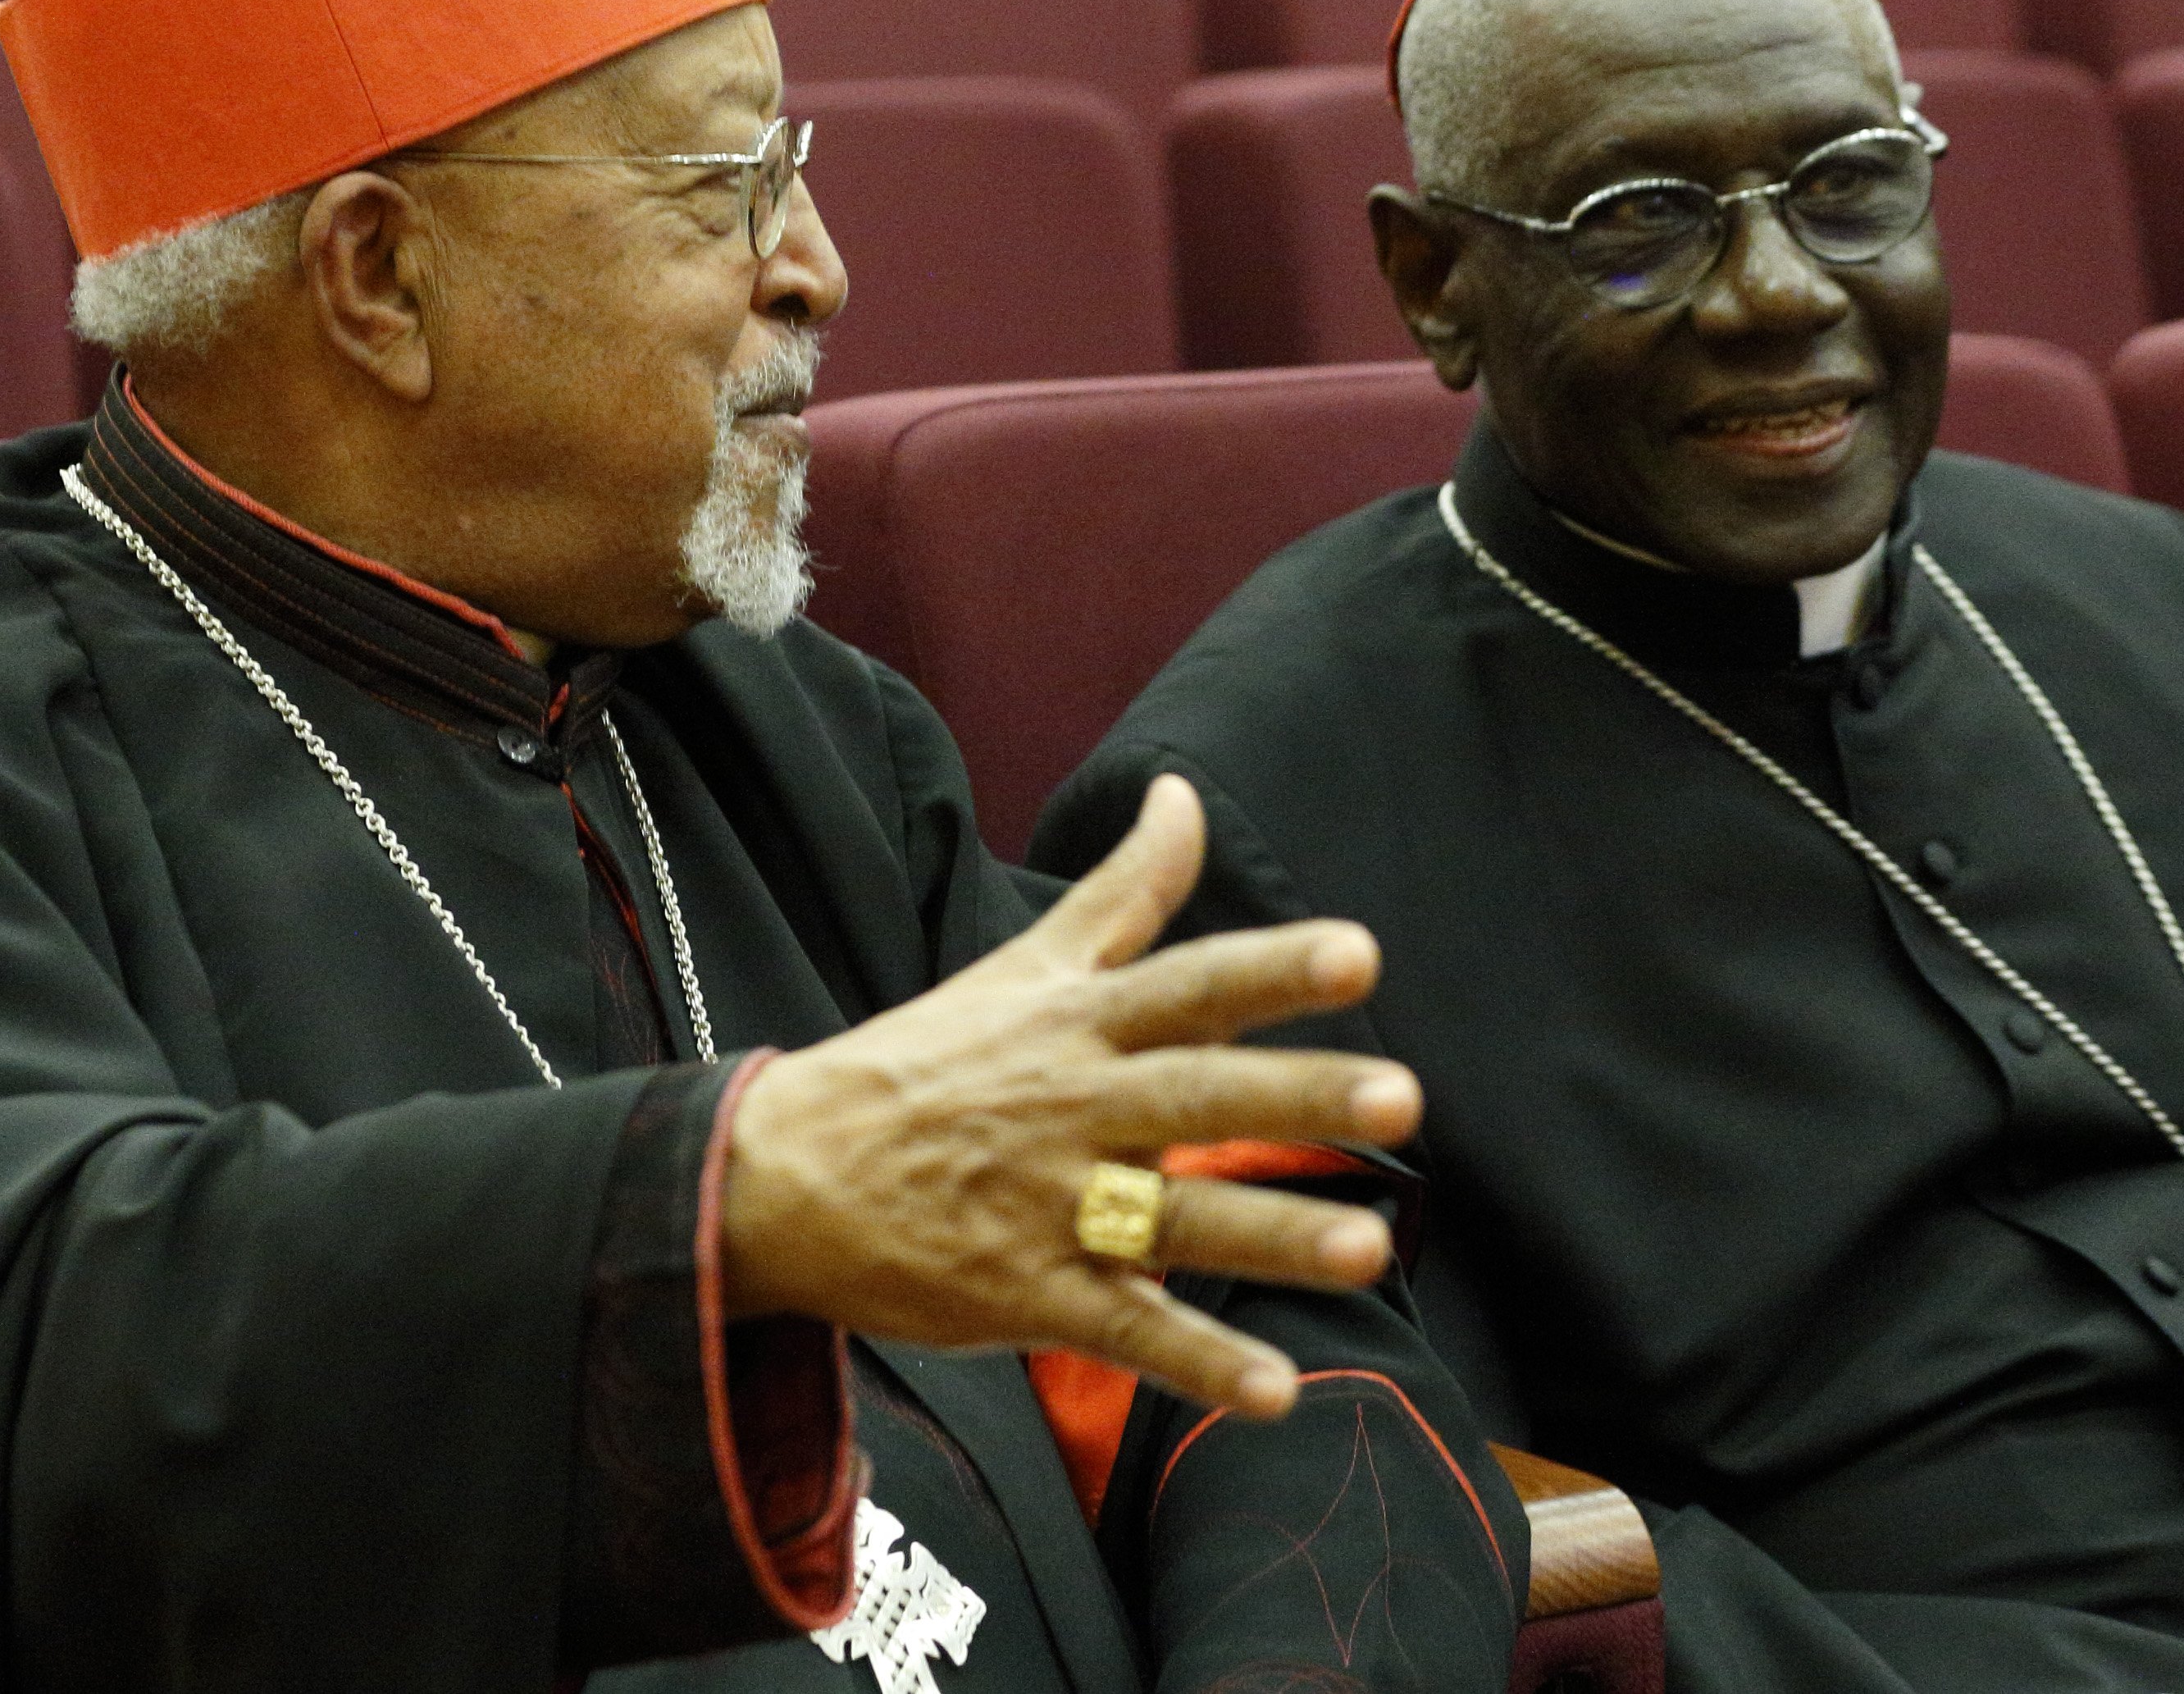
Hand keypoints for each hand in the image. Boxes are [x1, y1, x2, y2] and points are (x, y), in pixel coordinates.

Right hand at [717, 774, 1418, 1419]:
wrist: (779, 1176)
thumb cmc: (920, 1063)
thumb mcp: (1023, 967)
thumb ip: (1123, 890)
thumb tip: (1185, 791)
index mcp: (1076, 1024)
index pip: (1187, 985)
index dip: (1272, 969)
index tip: (1360, 954)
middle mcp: (1071, 1108)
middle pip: (1198, 1096)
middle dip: (1297, 1096)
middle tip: (1404, 1097)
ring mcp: (1047, 1206)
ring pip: (1175, 1221)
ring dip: (1272, 1237)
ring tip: (1369, 1248)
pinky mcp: (1024, 1295)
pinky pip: (1123, 1333)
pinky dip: (1196, 1365)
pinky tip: (1275, 1394)